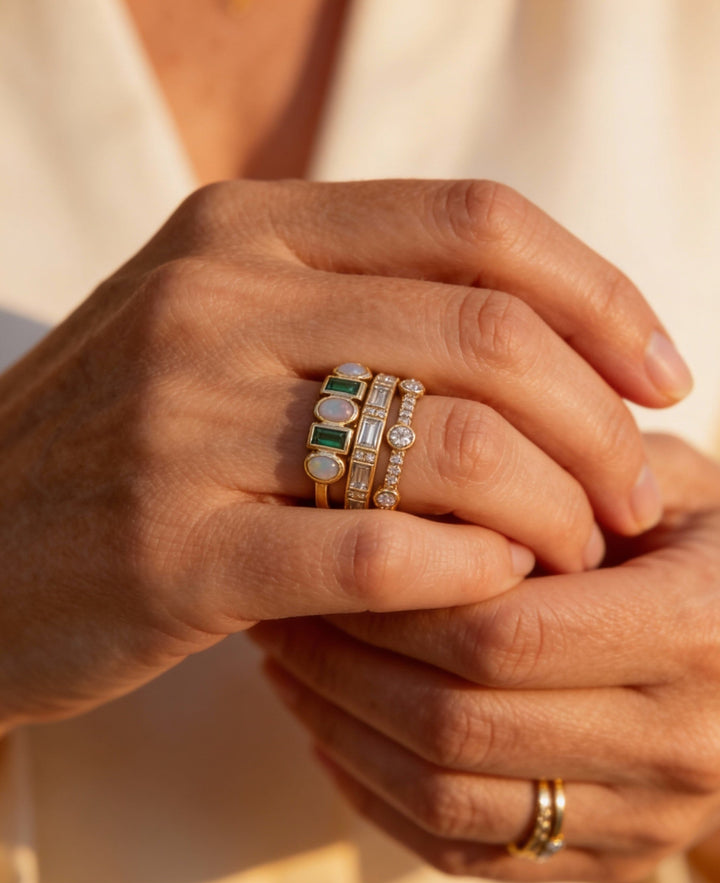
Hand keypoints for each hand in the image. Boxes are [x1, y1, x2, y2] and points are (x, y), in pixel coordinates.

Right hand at [0, 180, 686, 728]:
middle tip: (634, 491)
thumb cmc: (119, 448)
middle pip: (491, 333)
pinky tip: (489, 590)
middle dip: (600, 423)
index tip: (661, 374)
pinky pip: (384, 555)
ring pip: (456, 445)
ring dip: (553, 511)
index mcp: (242, 229)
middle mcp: (216, 303)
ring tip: (572, 552)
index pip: (478, 221)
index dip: (601, 295)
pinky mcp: (177, 553)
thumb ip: (356, 307)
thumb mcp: (219, 333)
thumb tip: (545, 339)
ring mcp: (188, 425)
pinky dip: (471, 575)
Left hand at [251, 435, 719, 882]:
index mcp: (697, 632)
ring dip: (342, 730)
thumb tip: (425, 460)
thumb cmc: (705, 547)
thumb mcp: (671, 486)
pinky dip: (375, 792)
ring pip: (444, 794)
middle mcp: (681, 744)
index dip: (396, 600)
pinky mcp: (605, 859)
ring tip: (288, 664)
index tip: (324, 555)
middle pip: (458, 720)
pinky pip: (461, 846)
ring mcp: (643, 820)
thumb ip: (573, 467)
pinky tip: (329, 729)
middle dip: (346, 665)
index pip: (500, 631)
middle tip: (281, 608)